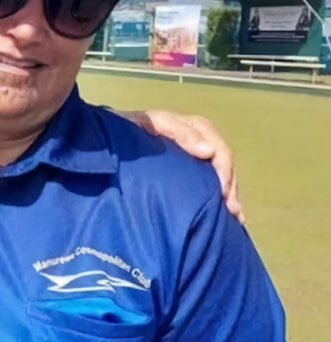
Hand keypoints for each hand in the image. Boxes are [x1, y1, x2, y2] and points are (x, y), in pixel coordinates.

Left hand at [114, 109, 243, 223]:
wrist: (106, 136)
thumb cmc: (127, 129)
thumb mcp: (150, 124)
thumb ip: (180, 133)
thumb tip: (208, 151)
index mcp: (191, 127)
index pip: (217, 149)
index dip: (223, 170)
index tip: (221, 193)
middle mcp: (197, 139)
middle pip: (223, 164)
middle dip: (230, 187)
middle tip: (233, 211)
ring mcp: (193, 154)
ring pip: (220, 174)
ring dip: (229, 195)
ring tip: (235, 217)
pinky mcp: (187, 168)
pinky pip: (210, 181)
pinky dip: (219, 197)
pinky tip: (226, 215)